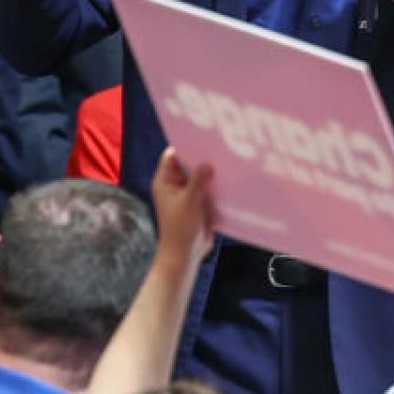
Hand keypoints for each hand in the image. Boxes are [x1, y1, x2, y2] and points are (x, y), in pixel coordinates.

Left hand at [150, 147, 215, 267]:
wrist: (185, 254)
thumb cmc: (180, 229)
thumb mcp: (189, 201)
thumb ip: (198, 181)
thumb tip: (208, 164)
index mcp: (164, 182)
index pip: (172, 155)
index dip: (185, 146)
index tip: (202, 139)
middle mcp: (175, 185)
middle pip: (188, 164)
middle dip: (201, 158)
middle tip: (219, 148)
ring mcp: (187, 194)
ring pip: (199, 176)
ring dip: (210, 172)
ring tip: (227, 161)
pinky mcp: (198, 202)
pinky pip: (207, 187)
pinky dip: (215, 184)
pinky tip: (229, 178)